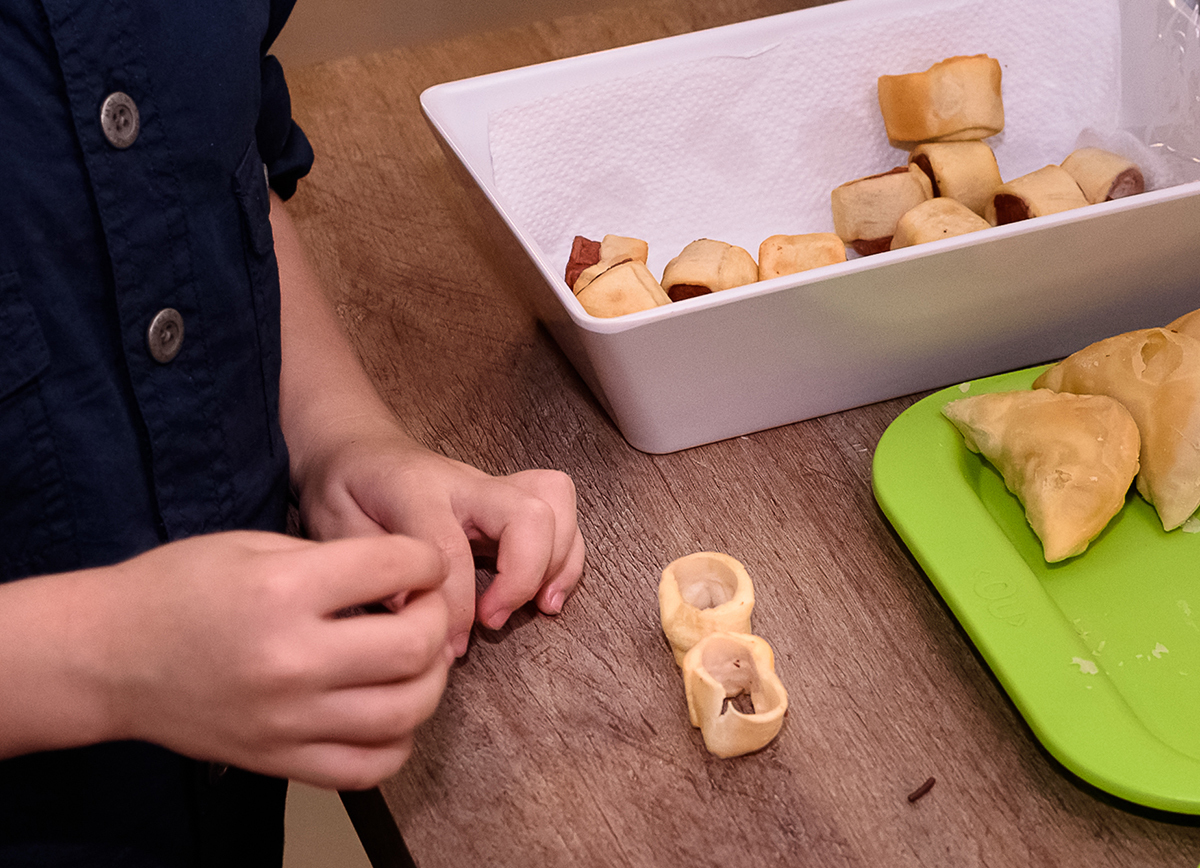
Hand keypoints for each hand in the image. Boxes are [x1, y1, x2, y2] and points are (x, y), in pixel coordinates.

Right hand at [77, 530, 450, 789]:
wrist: (107, 658)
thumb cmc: (177, 588)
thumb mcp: (254, 545)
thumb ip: (332, 559)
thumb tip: (402, 575)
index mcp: (284, 592)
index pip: (395, 568)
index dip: (426, 559)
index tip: (421, 563)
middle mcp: (291, 660)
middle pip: (415, 647)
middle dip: (437, 616)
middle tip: (424, 605)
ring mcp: (287, 720)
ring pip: (406, 712)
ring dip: (429, 680)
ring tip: (414, 657)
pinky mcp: (279, 760)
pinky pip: (369, 767)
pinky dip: (398, 740)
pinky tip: (389, 709)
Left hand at [292, 421, 584, 655]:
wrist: (356, 448)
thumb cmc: (343, 492)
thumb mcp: (335, 531)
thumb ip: (376, 573)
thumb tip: (417, 621)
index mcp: (414, 489)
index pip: (449, 548)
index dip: (455, 607)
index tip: (448, 650)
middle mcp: (464, 481)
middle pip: (526, 513)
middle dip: (523, 575)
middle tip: (492, 621)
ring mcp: (493, 485)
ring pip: (555, 502)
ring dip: (557, 562)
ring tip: (537, 608)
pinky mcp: (511, 496)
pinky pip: (561, 510)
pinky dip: (567, 556)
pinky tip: (547, 596)